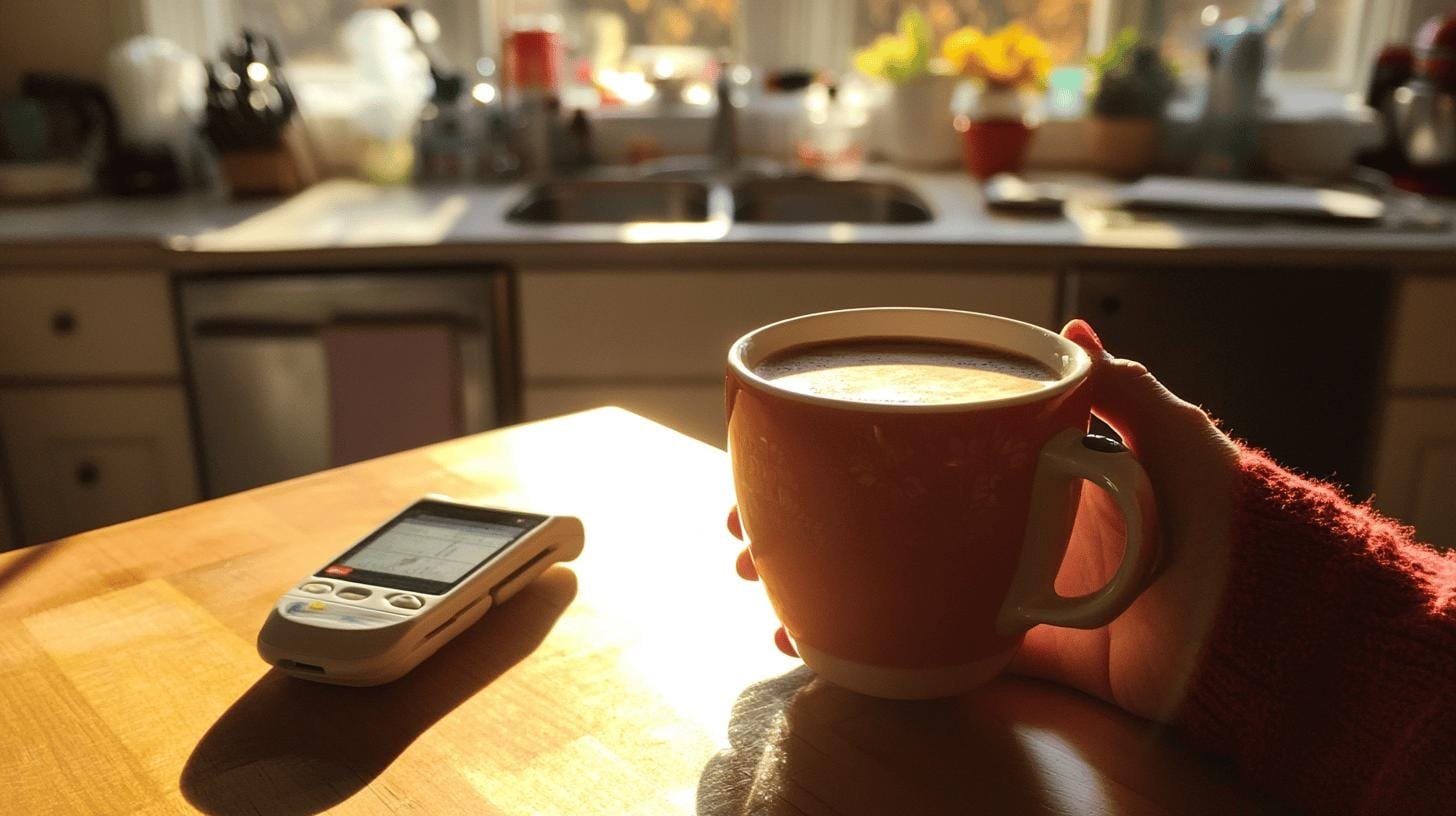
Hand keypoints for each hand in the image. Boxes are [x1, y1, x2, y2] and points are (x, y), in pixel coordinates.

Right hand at [726, 320, 1239, 721]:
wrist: (1258, 625)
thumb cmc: (1220, 518)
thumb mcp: (1173, 438)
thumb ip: (1128, 389)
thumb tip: (1076, 331)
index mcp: (1012, 471)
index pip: (907, 451)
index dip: (838, 449)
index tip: (780, 450)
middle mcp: (983, 525)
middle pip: (869, 515)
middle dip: (795, 519)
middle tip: (743, 526)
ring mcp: (981, 586)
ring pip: (872, 578)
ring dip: (806, 579)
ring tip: (759, 578)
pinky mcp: (995, 648)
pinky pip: (912, 647)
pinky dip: (853, 646)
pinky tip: (803, 640)